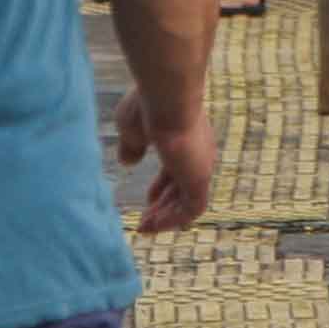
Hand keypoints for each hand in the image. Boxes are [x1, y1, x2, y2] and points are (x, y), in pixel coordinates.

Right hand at [115, 87, 214, 235]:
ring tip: (145, 229)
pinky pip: (192, 209)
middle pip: (183, 187)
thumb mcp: (132, 129)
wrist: (166, 98)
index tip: (150, 199)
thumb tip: (127, 161)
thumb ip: (131, 145)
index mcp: (185, 138)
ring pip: (188, 201)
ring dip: (166, 217)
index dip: (164, 186)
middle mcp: (197, 153)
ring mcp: (201, 166)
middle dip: (164, 205)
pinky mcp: (200, 179)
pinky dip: (173, 220)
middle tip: (146, 221)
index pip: (177, 168)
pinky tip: (153, 226)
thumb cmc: (147, 107)